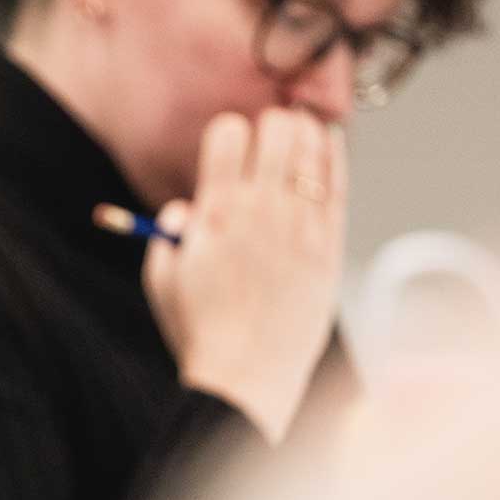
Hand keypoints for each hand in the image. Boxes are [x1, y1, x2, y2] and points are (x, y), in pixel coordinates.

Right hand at [142, 108, 346, 441]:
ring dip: (304, 132)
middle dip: (271, 124)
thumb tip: (187, 206)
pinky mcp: (329, 247)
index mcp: (215, 212)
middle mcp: (260, 210)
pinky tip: (331, 141)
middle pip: (277, 130)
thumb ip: (167, 233)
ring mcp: (300, 227)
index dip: (228, 131)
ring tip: (301, 130)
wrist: (245, 375)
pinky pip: (338, 184)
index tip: (230, 145)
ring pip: (312, 150)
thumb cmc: (200, 330)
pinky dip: (335, 155)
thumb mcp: (162, 278)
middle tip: (271, 134)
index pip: (229, 132)